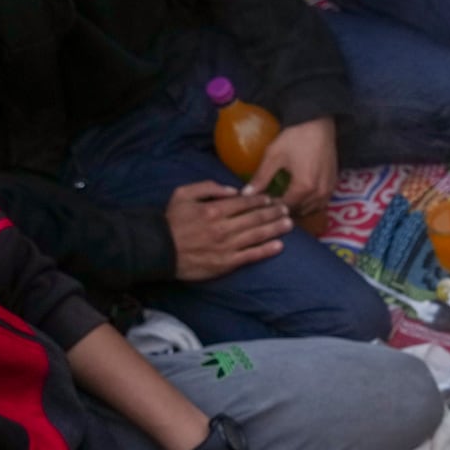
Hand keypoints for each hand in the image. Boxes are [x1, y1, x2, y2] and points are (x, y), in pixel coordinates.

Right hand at [166, 181, 291, 281]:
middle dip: (273, 212)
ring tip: (289, 224)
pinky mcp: (227, 263)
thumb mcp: (182, 194)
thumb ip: (207, 187)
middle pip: (255, 218)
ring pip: (257, 235)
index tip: (270, 198)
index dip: (259, 200)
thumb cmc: (171, 221)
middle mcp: (223, 227)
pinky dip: (266, 250)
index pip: (244, 203)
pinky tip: (280, 246)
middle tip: (286, 209)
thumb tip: (232, 190)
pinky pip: (251, 256)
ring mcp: (227, 246)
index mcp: (213, 209)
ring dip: (275, 229)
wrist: (159, 250)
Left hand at [245, 118, 337, 220]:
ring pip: (311, 209)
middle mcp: (319, 193)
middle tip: (270, 204)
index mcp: (304, 187)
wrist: (319, 124)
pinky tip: (300, 198)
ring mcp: (329, 190)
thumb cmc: (295, 137)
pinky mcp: (334, 185)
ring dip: (298, 209)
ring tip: (284, 202)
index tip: (261, 204)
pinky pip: (321, 203)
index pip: (285, 207)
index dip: (271, 207)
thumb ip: (261, 177)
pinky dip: (310, 204)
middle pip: (299, 211)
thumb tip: (247, 193)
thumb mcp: (274, 155)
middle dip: (284, 210)